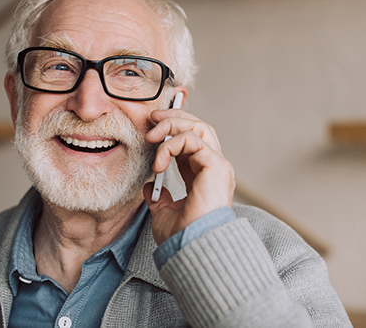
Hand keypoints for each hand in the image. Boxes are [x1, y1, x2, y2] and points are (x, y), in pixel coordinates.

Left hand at [143, 108, 234, 244]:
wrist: (191, 247)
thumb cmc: (182, 236)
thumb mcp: (165, 212)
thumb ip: (159, 197)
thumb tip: (148, 187)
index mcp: (203, 175)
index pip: (191, 140)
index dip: (173, 129)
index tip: (152, 128)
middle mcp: (213, 166)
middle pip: (198, 126)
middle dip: (174, 118)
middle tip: (152, 119)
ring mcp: (217, 164)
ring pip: (198, 127)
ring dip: (172, 125)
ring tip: (152, 136)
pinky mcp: (216, 165)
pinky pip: (192, 139)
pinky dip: (172, 145)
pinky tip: (159, 162)